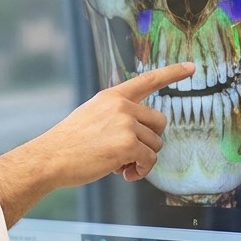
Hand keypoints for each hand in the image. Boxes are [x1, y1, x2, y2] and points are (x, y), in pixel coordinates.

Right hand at [0, 62, 193, 226]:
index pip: (147, 80)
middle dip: (149, 140)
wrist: (50, 158)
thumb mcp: (91, 116)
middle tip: (129, 154)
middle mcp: (122, 106)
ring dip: (142, 160)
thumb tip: (139, 136)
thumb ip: (116, 117)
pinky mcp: (128, 144)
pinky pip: (149, 160)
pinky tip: (123, 174)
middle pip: (159, 122)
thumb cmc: (68, 144)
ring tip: (119, 165)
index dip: (172, 73)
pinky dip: (140, 171)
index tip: (191, 67)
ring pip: (155, 145)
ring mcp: (126, 123)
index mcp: (112, 97)